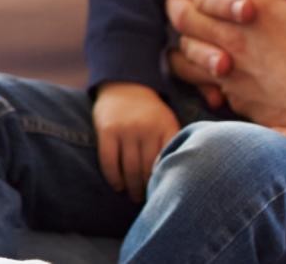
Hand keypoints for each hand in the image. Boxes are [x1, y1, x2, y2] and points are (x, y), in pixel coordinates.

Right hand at [92, 83, 180, 202]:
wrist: (126, 85)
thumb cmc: (151, 112)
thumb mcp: (167, 122)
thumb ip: (172, 144)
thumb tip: (178, 176)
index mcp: (166, 127)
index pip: (168, 161)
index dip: (166, 181)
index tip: (166, 194)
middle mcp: (147, 129)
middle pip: (147, 168)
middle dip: (147, 188)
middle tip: (148, 200)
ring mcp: (126, 129)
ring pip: (128, 168)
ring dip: (132, 187)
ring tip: (134, 196)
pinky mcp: (106, 131)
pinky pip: (109, 161)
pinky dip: (113, 178)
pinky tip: (118, 186)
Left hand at [168, 0, 285, 175]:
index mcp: (258, 4)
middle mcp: (234, 33)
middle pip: (190, 8)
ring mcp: (229, 66)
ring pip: (186, 44)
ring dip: (180, 32)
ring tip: (180, 29)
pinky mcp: (232, 94)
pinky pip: (199, 77)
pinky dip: (194, 67)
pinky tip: (197, 66)